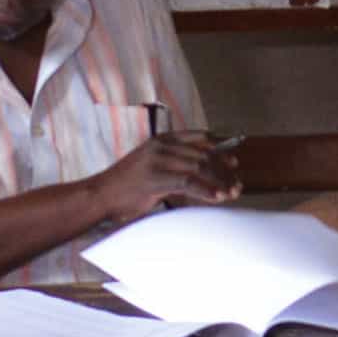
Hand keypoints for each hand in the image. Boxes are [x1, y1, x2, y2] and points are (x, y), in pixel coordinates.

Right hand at [90, 131, 243, 223]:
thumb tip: (203, 171)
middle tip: (237, 185)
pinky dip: (206, 191)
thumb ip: (174, 163)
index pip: (199, 138)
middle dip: (224, 172)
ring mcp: (157, 160)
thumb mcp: (151, 165)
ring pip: (199, 167)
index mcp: (162, 140)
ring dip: (219, 182)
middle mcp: (161, 146)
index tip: (234, 162)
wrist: (100, 195)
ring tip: (231, 194)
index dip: (220, 149)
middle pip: (203, 155)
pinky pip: (188, 182)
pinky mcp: (155, 178)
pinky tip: (216, 198)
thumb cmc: (127, 186)